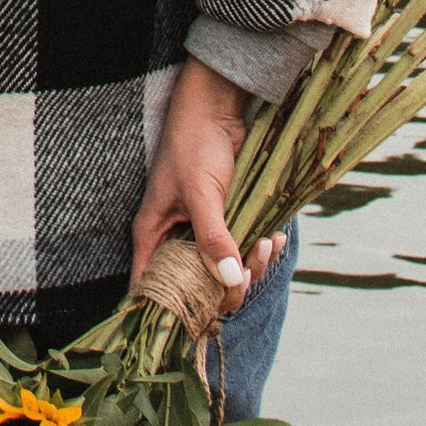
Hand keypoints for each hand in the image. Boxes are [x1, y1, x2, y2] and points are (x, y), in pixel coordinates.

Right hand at [128, 56, 277, 311]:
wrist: (218, 108)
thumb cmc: (194, 143)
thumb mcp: (200, 192)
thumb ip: (212, 236)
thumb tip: (229, 279)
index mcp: (153, 236)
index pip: (151, 288)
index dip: (171, 310)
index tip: (203, 317)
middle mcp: (174, 240)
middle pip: (195, 288)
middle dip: (226, 287)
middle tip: (248, 270)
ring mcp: (201, 233)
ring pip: (224, 272)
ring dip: (251, 266)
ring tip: (267, 242)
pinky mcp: (227, 223)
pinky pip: (243, 252)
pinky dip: (260, 250)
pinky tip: (274, 236)